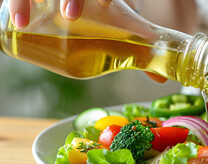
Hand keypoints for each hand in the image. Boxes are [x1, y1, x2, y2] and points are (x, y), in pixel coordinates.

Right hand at [9, 0, 167, 83]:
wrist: (82, 2)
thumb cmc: (104, 14)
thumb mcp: (120, 24)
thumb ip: (139, 49)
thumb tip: (162, 81)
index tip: (106, 5)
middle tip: (70, 16)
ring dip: (27, 0)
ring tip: (25, 24)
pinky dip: (13, 4)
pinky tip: (14, 22)